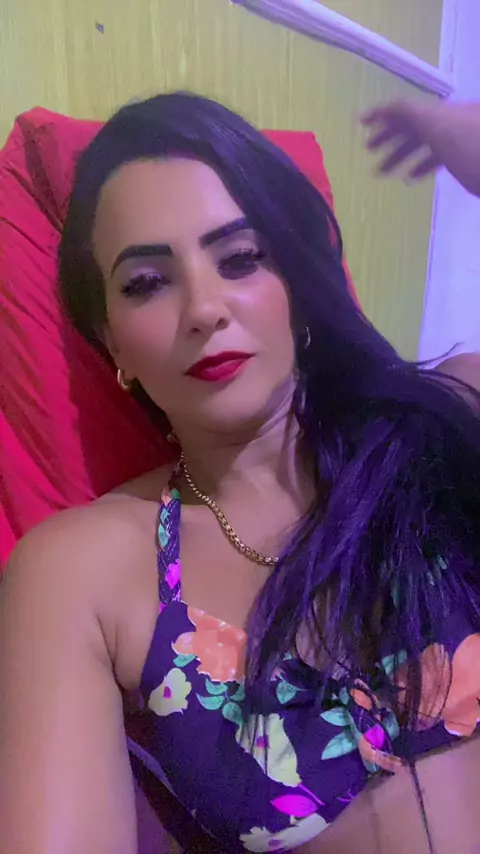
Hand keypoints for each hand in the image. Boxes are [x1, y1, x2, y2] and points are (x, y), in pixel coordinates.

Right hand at [361, 99, 479, 195]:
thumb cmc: (475, 152)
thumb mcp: (440, 130)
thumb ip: (413, 115)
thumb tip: (392, 109)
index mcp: (440, 116)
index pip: (404, 108)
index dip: (380, 114)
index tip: (360, 123)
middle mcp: (448, 121)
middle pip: (413, 124)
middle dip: (389, 137)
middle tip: (369, 151)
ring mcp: (459, 137)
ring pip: (425, 141)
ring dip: (402, 154)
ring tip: (384, 172)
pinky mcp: (467, 153)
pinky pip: (440, 153)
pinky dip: (423, 162)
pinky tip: (412, 176)